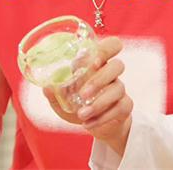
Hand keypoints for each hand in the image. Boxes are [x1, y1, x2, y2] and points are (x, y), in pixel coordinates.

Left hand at [43, 36, 132, 153]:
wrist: (98, 127)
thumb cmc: (80, 106)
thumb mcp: (64, 101)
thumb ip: (56, 94)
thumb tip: (47, 87)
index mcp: (98, 64)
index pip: (111, 45)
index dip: (106, 49)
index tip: (93, 62)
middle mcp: (111, 74)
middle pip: (118, 65)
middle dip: (99, 79)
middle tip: (82, 94)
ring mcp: (120, 89)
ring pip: (118, 88)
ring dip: (99, 103)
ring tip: (81, 114)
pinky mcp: (125, 106)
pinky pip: (120, 108)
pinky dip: (103, 117)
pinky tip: (88, 123)